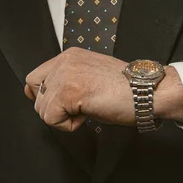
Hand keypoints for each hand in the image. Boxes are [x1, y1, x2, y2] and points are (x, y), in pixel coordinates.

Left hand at [24, 47, 182, 130]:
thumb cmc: (127, 90)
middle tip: (79, 110)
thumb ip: (69, 81)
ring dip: (63, 118)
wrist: (147, 92)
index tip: (60, 106)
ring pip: (42, 110)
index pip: (34, 78)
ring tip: (87, 111)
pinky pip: (52, 119)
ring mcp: (66, 76)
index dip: (43, 97)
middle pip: (36, 96)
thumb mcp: (91, 77)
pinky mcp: (69, 92)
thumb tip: (52, 98)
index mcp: (69, 56)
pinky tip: (87, 117)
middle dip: (54, 110)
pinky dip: (68, 126)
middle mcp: (64, 62)